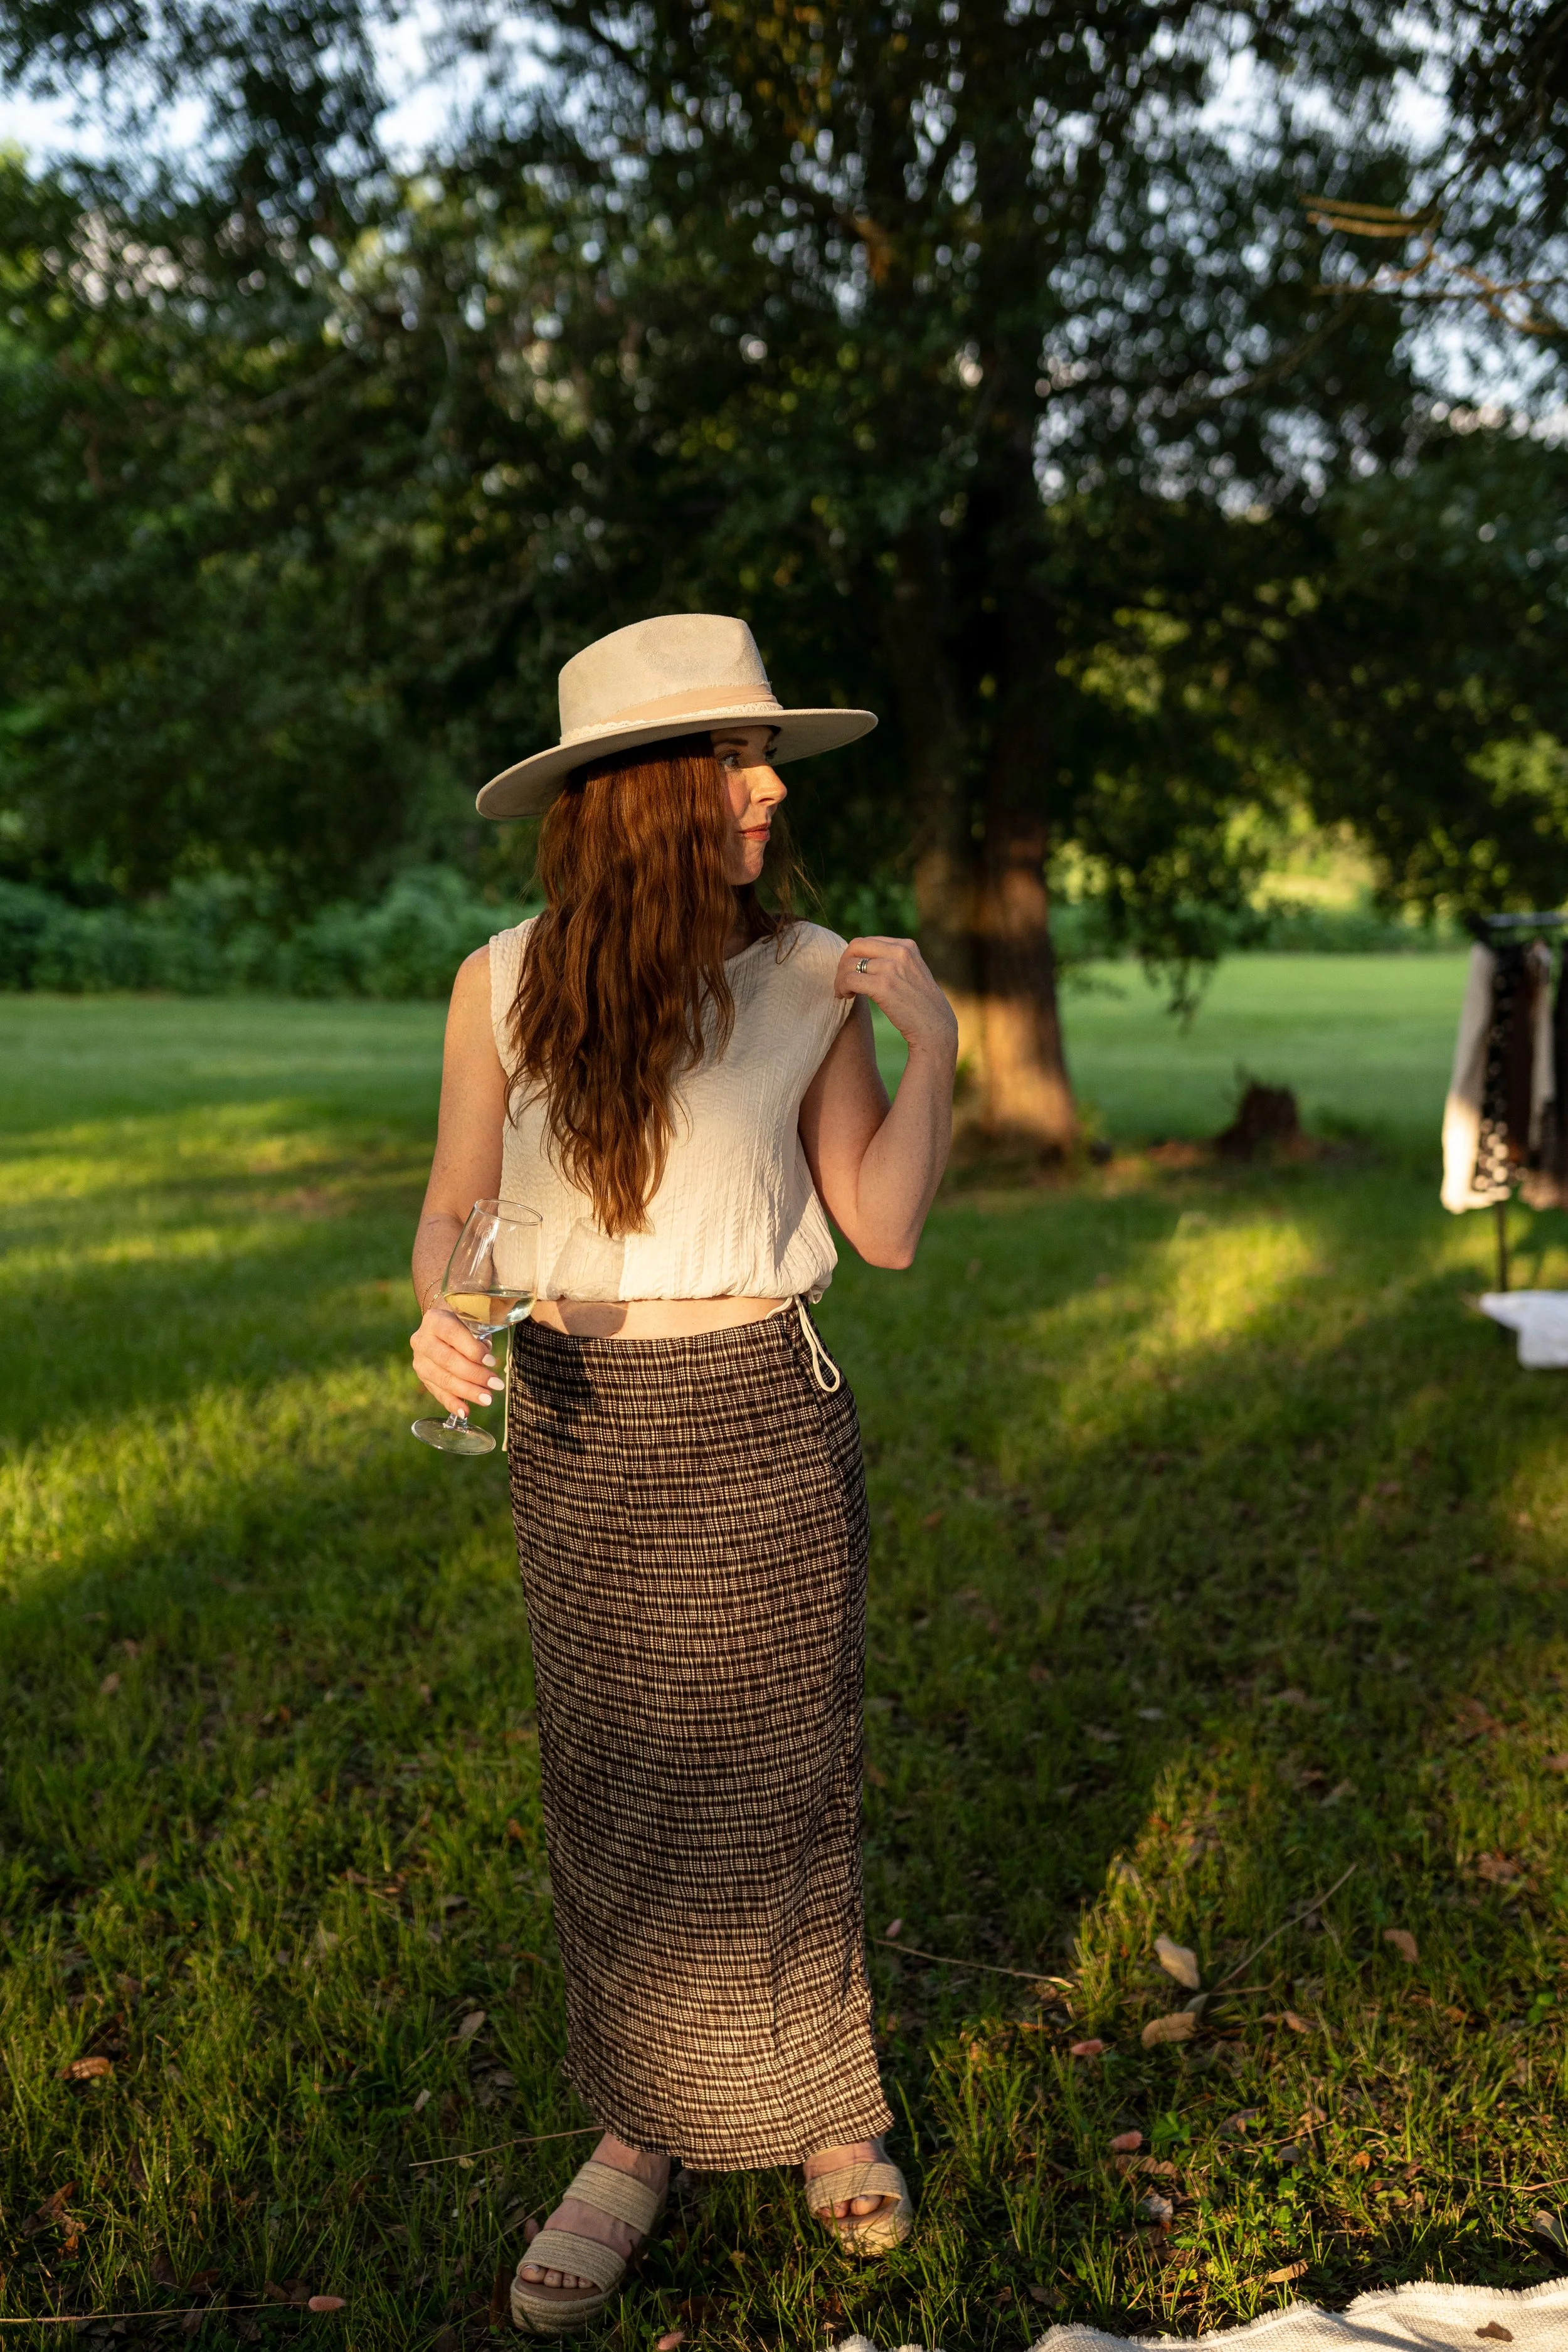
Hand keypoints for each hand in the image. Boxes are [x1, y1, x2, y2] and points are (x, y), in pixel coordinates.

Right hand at [409, 1305, 505, 1417]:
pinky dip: (452, 1403)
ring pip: (443, 1379)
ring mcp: (419, 1360)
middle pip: (448, 1361)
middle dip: (475, 1375)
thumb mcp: (472, 1320)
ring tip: (487, 1399)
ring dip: (467, 1391)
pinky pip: (437, 1392)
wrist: (442, 1325)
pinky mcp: (422, 1377)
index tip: (492, 1362)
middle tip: (496, 1385)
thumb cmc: (464, 1322)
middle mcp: (422, 1340)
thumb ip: (479, 1336)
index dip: (473, 1350)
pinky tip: (466, 1412)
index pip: (453, 1335)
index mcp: (435, 1320)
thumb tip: (486, 1362)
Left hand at [834, 935, 958, 1058]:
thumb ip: (893, 961)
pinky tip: (846, 997)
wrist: (935, 1027)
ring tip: (844, 993)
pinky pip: (849, 979)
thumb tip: (862, 958)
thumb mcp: (911, 973)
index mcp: (907, 946)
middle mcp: (900, 952)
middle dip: (843, 963)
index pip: (867, 941)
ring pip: (849, 964)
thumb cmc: (920, 1005)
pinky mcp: (883, 985)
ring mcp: (892, 967)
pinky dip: (841, 987)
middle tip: (843, 981)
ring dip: (840, 979)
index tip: (852, 973)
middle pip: (855, 946)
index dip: (854, 957)